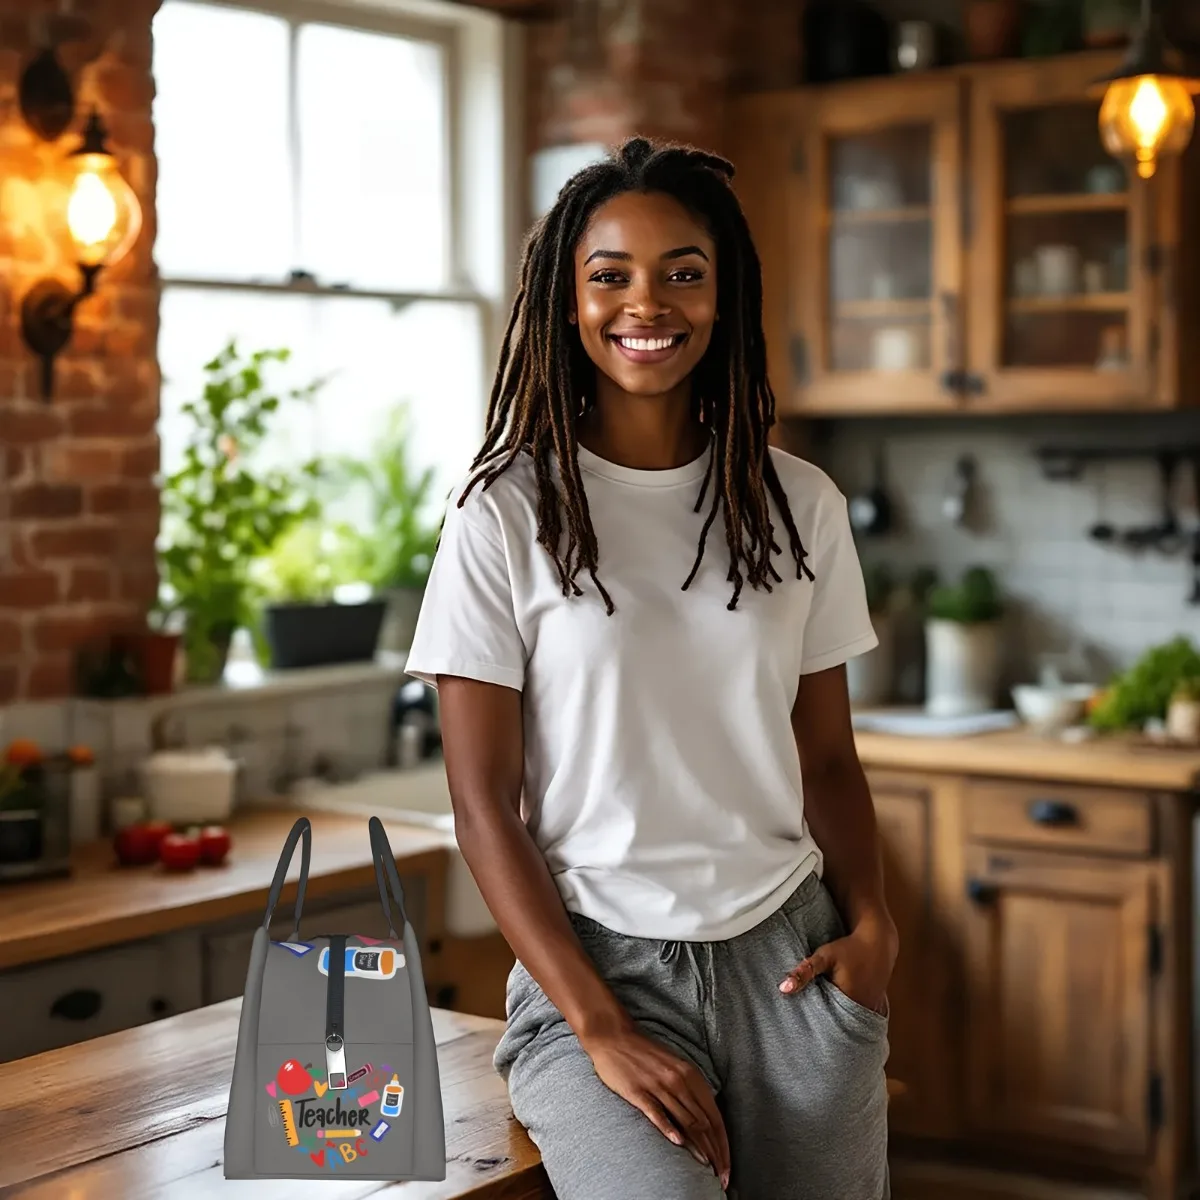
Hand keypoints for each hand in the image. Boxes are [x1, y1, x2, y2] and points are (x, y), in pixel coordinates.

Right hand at [581, 1026, 730, 1188]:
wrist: (613, 1036)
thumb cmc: (645, 1054)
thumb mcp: (674, 1067)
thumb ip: (689, 1090)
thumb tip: (704, 1121)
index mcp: (690, 1074)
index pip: (714, 1116)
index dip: (723, 1143)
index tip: (727, 1165)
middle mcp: (678, 1080)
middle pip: (704, 1123)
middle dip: (716, 1152)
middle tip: (723, 1177)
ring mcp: (658, 1086)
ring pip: (685, 1120)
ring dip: (699, 1147)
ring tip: (708, 1168)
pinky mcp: (638, 1091)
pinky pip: (657, 1112)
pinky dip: (669, 1127)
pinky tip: (678, 1143)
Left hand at [779, 917, 896, 1014]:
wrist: (878, 941)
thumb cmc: (850, 948)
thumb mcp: (825, 956)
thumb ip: (805, 971)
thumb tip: (783, 989)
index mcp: (848, 1001)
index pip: (826, 1022)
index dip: (812, 1023)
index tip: (799, 1025)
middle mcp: (862, 1009)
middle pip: (838, 1024)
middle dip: (824, 1025)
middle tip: (806, 1026)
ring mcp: (870, 1009)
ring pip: (848, 1021)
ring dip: (836, 1019)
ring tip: (820, 1023)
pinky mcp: (873, 1005)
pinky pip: (857, 1016)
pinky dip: (847, 1015)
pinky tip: (836, 1011)